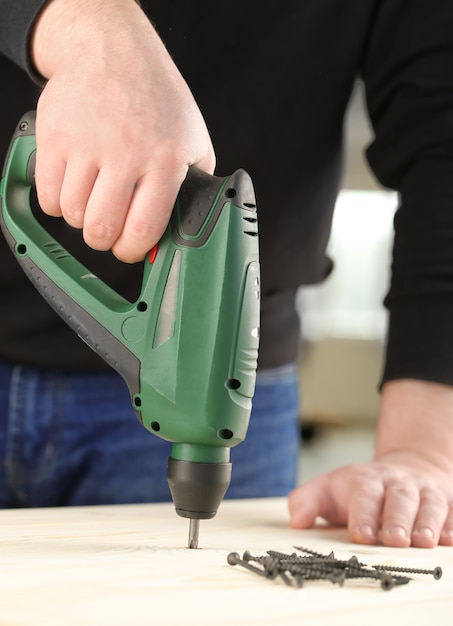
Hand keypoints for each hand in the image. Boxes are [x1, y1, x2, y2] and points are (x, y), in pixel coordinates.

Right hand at [30, 0, 214, 261]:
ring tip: (93, 202)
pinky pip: (48, 195)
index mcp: (166, 160)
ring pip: (72, 215)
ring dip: (81, 219)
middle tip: (109, 232)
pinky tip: (73, 189)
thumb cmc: (156, 99)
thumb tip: (190, 226)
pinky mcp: (55, 138)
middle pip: (101, 228)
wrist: (112, 52)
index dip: (132, 250)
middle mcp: (126, 153)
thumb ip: (195, 185)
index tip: (129, 250)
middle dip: (104, 241)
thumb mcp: (193, 140)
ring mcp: (87, 145)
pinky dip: (57, 203)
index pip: (143, 227)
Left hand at [289, 380, 452, 547]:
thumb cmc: (360, 489)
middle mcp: (398, 484)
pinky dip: (452, 525)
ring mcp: (425, 491)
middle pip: (399, 498)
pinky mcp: (447, 501)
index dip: (363, 515)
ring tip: (423, 542)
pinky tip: (449, 540)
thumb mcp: (329, 489)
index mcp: (367, 481)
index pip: (364, 494)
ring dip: (427, 522)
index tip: (360, 535)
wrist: (405, 469)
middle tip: (394, 540)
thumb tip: (296, 521)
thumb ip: (307, 501)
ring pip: (429, 503)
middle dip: (397, 519)